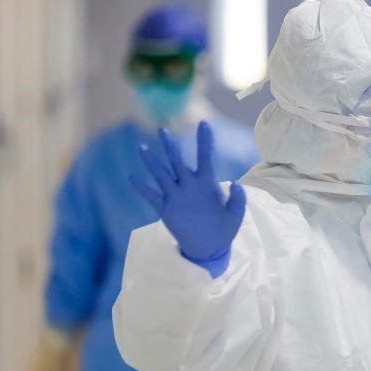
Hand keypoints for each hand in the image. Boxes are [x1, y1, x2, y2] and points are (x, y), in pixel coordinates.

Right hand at [131, 121, 245, 271]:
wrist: (209, 247)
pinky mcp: (166, 209)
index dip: (205, 141)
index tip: (204, 123)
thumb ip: (238, 200)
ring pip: (161, 174)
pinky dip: (142, 188)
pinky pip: (152, 196)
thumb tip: (237, 184)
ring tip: (142, 148)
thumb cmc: (224, 228)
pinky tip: (132, 177)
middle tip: (162, 129)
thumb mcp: (235, 215)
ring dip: (152, 162)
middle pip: (177, 161)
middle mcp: (189, 185)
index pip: (206, 157)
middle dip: (170, 146)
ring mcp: (176, 195)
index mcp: (208, 183)